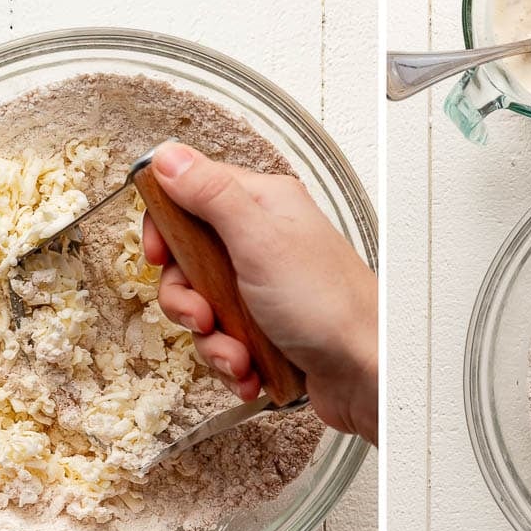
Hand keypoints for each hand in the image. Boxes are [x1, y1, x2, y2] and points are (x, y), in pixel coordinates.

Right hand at [142, 141, 377, 442]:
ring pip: (203, 307)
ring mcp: (264, 289)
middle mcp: (263, 243)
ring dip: (212, 340)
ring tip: (238, 354)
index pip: (191, 194)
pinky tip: (250, 371)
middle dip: (187, 298)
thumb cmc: (331, 307)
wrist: (369, 374)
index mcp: (264, 206)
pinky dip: (231, 362)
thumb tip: (169, 156)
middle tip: (205, 315)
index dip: (166, 225)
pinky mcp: (266, 329)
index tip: (160, 255)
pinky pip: (224, 342)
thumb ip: (212, 194)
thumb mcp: (261, 241)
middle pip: (189, 259)